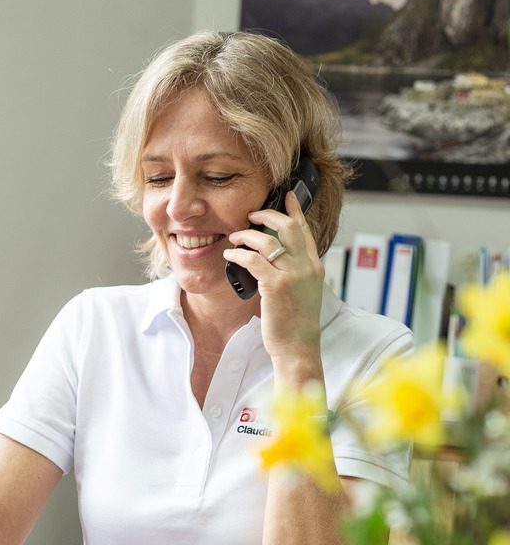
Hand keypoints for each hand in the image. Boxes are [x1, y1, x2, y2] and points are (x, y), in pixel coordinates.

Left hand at [224, 191, 324, 379]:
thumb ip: (296, 272)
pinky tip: (230, 255)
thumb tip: (277, 257)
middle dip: (266, 215)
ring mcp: (292, 275)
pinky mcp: (275, 286)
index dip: (295, 210)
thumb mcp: (304, 292)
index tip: (287, 196)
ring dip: (246, 235)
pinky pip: (253, 260)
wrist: (298, 348)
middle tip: (250, 215)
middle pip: (287, 227)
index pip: (305, 230)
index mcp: (314, 267)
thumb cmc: (297, 324)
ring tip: (234, 238)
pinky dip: (238, 254)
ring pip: (266, 240)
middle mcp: (306, 267)